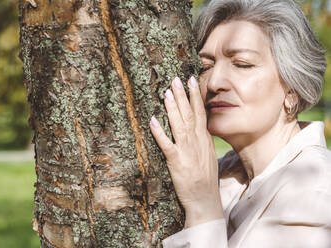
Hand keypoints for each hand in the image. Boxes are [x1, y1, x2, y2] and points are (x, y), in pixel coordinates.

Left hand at [150, 76, 222, 227]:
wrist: (205, 200)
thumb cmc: (206, 179)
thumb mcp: (208, 155)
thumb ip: (202, 139)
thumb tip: (198, 127)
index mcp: (204, 139)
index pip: (200, 113)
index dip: (195, 96)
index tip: (191, 80)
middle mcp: (197, 142)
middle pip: (189, 114)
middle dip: (183, 95)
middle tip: (175, 79)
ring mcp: (187, 151)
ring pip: (179, 125)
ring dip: (172, 108)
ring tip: (166, 92)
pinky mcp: (176, 162)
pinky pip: (166, 144)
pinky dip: (160, 132)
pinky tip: (153, 120)